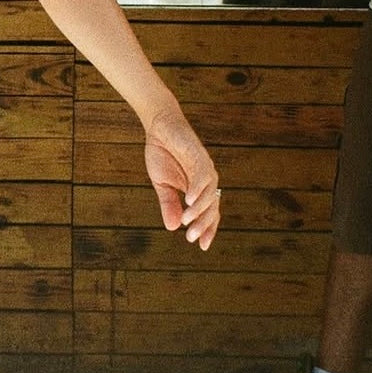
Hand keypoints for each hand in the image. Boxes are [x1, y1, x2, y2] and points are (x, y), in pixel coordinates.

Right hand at [143, 106, 220, 249]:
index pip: (209, 213)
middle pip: (212, 208)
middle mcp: (207, 181)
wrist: (159, 127)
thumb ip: (168, 204)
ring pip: (209, 195)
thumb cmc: (162, 153)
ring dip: (199, 210)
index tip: (201, 246)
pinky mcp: (200, 157)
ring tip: (187, 222)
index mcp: (199, 189)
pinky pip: (203, 177)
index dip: (207, 229)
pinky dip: (197, 190)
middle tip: (191, 238)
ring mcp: (205, 169)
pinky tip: (188, 201)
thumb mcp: (162, 183)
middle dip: (203, 224)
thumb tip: (171, 228)